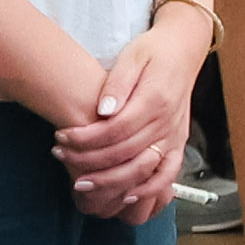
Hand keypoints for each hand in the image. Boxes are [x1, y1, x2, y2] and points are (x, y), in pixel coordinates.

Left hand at [53, 15, 206, 219]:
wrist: (184, 49)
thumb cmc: (154, 51)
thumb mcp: (132, 56)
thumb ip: (118, 84)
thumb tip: (103, 110)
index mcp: (155, 99)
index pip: (115, 129)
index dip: (85, 138)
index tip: (61, 136)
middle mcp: (167, 122)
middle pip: (124, 153)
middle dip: (88, 160)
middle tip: (59, 156)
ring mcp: (174, 136)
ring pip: (143, 169)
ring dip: (111, 181)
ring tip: (81, 182)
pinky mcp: (178, 143)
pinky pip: (167, 174)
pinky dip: (149, 189)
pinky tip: (125, 195)